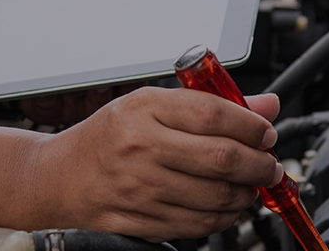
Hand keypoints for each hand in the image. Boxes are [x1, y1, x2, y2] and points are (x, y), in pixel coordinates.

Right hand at [29, 87, 281, 241]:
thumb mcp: (152, 106)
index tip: (265, 134)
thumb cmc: (107, 138)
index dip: (252, 126)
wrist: (59, 178)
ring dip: (246, 193)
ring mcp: (140, 188)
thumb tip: (265, 106)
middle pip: (221, 158)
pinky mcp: (141, 221)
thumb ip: (210, 104)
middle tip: (269, 165)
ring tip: (249, 185)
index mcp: (144, 110)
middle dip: (260, 165)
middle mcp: (140, 148)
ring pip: (216, 196)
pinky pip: (198, 223)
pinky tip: (226, 205)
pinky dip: (223, 216)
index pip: (214, 113)